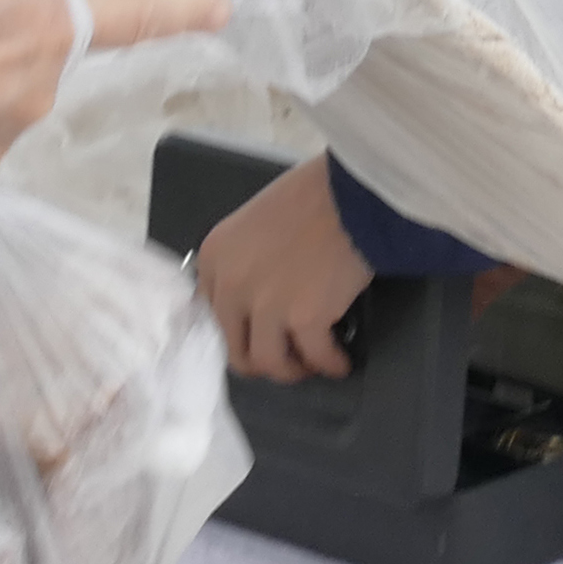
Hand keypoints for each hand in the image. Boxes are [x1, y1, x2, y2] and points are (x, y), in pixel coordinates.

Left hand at [198, 155, 374, 383]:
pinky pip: (315, 356)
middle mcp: (230, 286)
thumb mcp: (254, 223)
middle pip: (235, 347)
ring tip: (311, 364)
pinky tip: (340, 363)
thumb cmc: (311, 195)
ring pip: (269, 362)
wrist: (352, 193)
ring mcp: (265, 306)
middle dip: (261, 359)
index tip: (257, 333)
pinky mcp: (304, 319)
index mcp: (214, 259)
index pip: (211, 313)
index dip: (238, 328)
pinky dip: (330, 364)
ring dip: (291, 369)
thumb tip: (258, 290)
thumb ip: (245, 260)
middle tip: (284, 357)